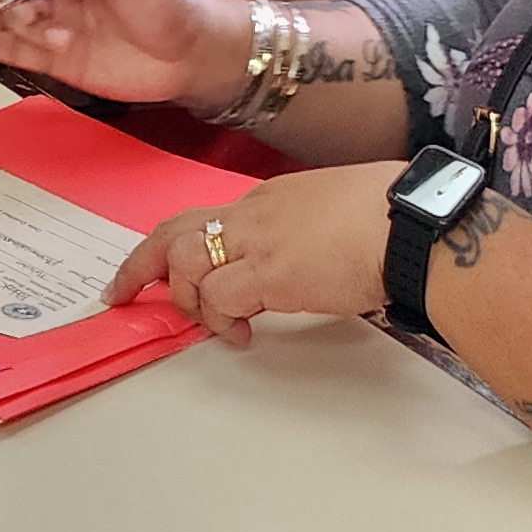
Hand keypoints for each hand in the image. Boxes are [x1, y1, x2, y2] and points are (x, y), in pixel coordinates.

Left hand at [105, 166, 390, 342]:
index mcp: (269, 197)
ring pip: (185, 262)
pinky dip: (219, 320)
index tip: (157, 266)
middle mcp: (254, 212)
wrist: (412, 221)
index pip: (205, 216)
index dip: (175, 243)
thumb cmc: (393, 216)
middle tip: (120, 294)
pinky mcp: (270, 274)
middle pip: (173, 230)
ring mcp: (258, 241)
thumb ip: (305, 231)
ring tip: (212, 325)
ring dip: (187, 300)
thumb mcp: (335, 211)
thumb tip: (299, 259)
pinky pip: (219, 297)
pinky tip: (241, 334)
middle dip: (138, 263)